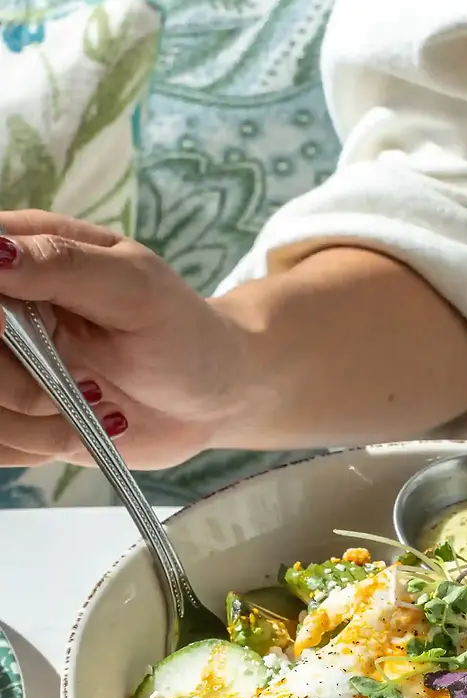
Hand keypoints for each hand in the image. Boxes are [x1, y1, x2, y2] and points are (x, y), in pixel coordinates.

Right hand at [0, 211, 243, 470]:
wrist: (213, 395)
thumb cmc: (183, 330)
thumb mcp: (136, 288)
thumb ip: (63, 265)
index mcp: (21, 253)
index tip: (13, 333)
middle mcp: (2, 310)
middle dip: (16, 382)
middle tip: (86, 385)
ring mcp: (5, 366)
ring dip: (34, 420)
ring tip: (100, 407)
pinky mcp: (16, 417)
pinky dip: (36, 444)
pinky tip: (85, 429)